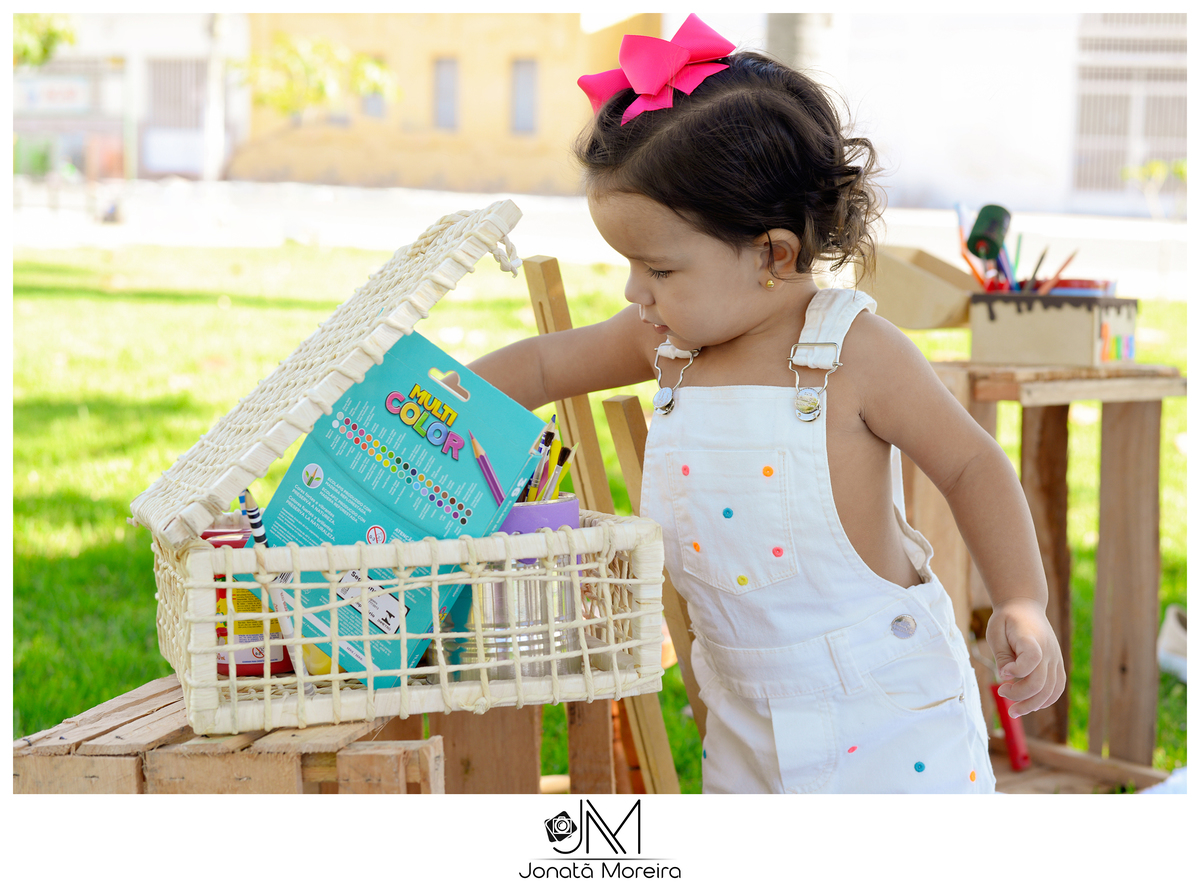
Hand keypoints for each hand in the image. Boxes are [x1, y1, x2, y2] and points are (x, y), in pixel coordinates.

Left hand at [985, 597, 1065, 717]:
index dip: (1017, 671)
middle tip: (1002, 693)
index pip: (1032, 658)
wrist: (1025, 607)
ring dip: (1032, 704)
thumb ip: (1002, 656)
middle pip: (1040, 682)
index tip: (1002, 673)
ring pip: (1051, 690)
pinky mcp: (1057, 665)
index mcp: (1031, 638)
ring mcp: (1055, 659)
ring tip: (1014, 710)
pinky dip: (1045, 700)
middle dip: (1019, 695)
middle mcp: (1048, 650)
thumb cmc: (1006, 620)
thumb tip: (1005, 677)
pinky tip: (1031, 705)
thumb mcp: (996, 632)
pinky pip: (1057, 688)